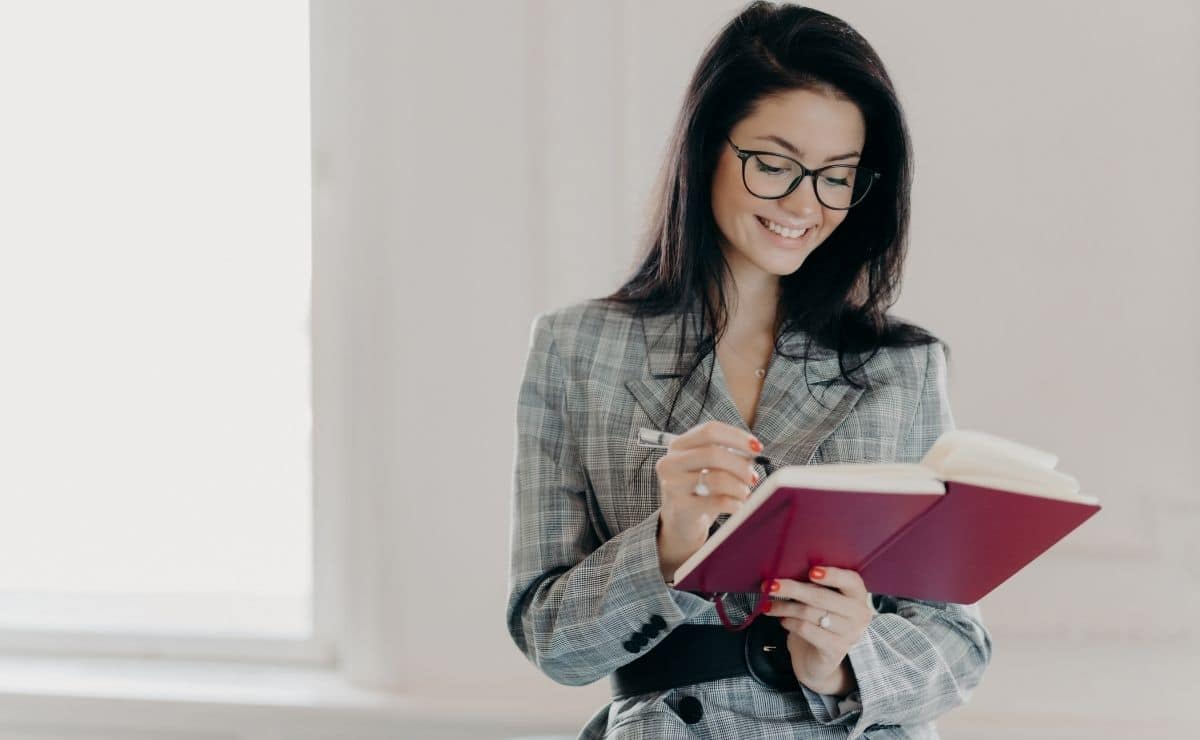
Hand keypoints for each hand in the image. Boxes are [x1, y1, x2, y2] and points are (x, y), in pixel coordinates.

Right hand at [654, 421, 761, 579]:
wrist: (679, 523)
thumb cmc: (699, 490)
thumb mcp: (708, 467)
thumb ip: (728, 454)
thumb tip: (754, 450)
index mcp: (678, 446)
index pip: (709, 431)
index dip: (737, 437)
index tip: (757, 448)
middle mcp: (670, 463)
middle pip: (713, 453)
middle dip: (741, 465)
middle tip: (753, 478)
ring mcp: (673, 486)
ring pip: (716, 478)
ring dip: (739, 487)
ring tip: (744, 494)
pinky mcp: (681, 508)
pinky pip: (717, 502)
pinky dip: (734, 503)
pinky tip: (737, 506)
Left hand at [762, 566, 873, 695]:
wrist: (818, 659)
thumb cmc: (818, 621)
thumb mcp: (819, 601)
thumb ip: (813, 586)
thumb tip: (787, 572)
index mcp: (858, 596)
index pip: (851, 580)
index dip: (832, 575)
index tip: (811, 572)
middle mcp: (859, 614)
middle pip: (822, 597)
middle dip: (792, 589)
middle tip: (770, 586)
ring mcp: (850, 634)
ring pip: (809, 613)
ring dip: (784, 607)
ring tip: (768, 605)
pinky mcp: (835, 649)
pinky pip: (806, 629)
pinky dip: (789, 622)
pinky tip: (782, 620)